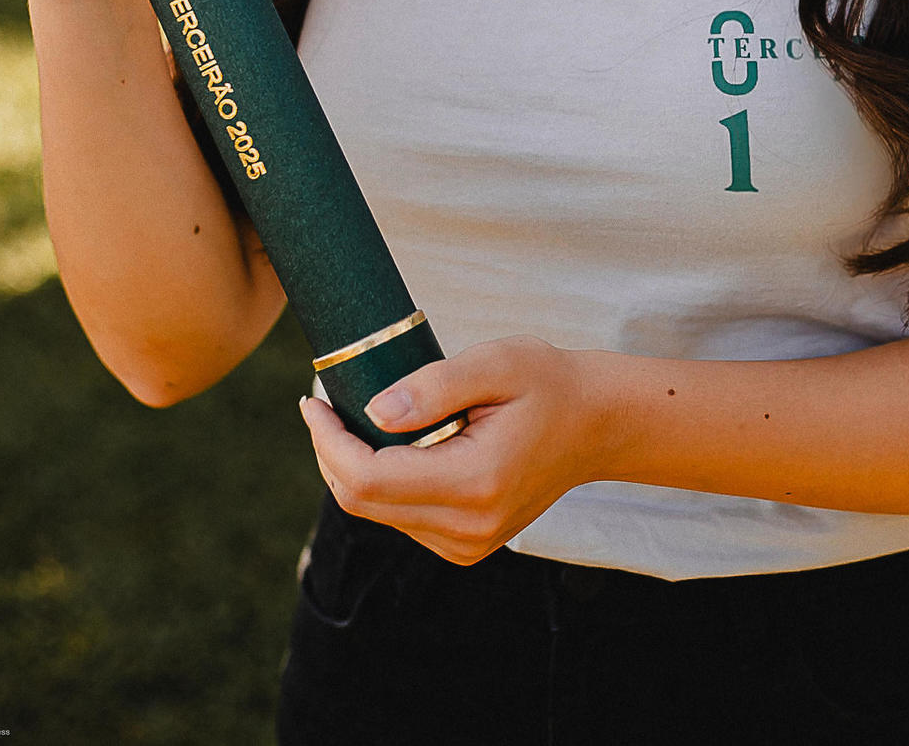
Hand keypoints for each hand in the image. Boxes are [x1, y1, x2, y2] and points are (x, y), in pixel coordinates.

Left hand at [298, 335, 615, 565]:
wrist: (597, 424)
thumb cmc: (548, 383)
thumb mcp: (495, 363)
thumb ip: (432, 386)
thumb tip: (372, 412)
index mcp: (474, 484)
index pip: (369, 479)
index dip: (327, 442)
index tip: (311, 401)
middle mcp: (468, 528)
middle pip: (363, 502)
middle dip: (330, 453)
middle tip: (322, 403)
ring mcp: (468, 544)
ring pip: (377, 514)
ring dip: (352, 467)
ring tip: (352, 415)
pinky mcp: (466, 545)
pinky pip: (401, 518)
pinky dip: (381, 482)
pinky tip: (386, 443)